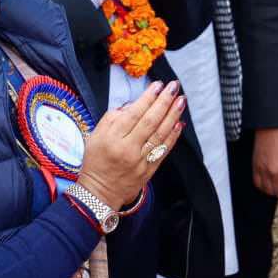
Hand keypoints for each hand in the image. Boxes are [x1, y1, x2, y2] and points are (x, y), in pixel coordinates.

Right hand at [73, 80, 186, 208]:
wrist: (99, 191)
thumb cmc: (97, 160)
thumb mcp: (95, 135)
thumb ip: (112, 118)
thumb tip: (133, 105)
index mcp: (112, 138)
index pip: (134, 113)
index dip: (148, 98)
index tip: (158, 85)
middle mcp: (128, 148)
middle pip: (150, 121)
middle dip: (164, 101)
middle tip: (174, 87)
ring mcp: (140, 160)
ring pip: (160, 134)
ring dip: (173, 115)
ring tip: (181, 100)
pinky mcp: (149, 170)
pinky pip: (164, 150)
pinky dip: (173, 136)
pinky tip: (179, 123)